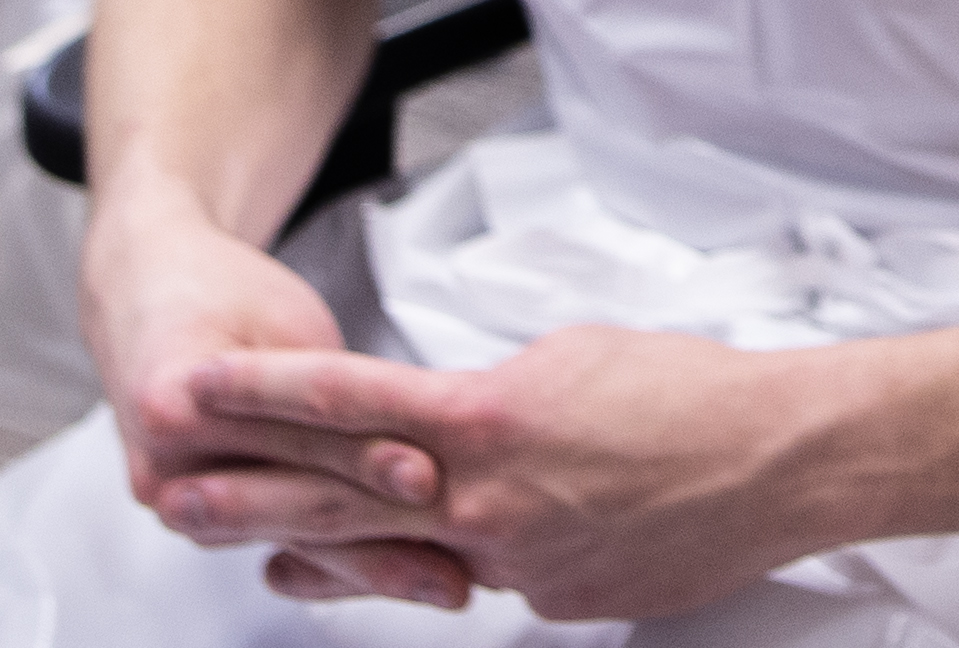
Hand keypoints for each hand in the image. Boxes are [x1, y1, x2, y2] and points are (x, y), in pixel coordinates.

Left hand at [161, 324, 849, 620]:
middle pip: (347, 499)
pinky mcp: (559, 602)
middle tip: (177, 493)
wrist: (781, 461)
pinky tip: (435, 564)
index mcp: (486, 419)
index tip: (200, 385)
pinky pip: (491, 581)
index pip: (349, 404)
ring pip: (407, 559)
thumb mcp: (566, 357)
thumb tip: (444, 426)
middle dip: (256, 496)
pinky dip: (460, 564)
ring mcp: (521, 564)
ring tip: (260, 561)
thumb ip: (484, 399)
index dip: (265, 395)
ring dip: (327, 558)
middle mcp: (488, 502)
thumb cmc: (687, 389)